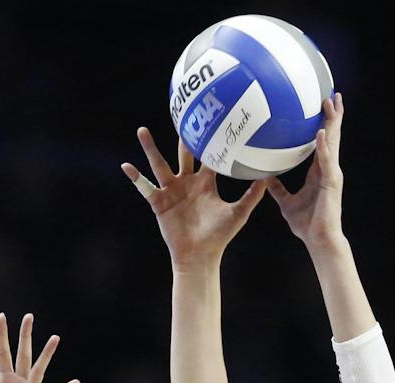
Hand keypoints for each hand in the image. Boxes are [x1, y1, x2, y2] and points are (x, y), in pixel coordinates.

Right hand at [122, 128, 265, 270]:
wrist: (201, 256)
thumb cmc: (219, 237)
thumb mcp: (239, 213)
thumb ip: (252, 194)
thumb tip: (268, 175)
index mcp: (205, 184)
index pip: (207, 157)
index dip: (208, 140)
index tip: (210, 119)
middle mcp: (187, 183)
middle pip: (182, 155)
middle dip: (181, 137)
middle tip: (180, 115)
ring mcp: (171, 192)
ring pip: (159, 165)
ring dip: (150, 148)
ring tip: (142, 131)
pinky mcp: (159, 203)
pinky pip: (145, 187)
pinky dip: (136, 178)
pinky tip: (126, 166)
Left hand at [267, 94, 346, 249]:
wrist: (319, 240)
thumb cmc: (306, 224)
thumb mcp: (286, 203)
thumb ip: (278, 189)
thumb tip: (264, 178)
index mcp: (319, 172)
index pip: (322, 143)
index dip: (324, 125)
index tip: (323, 107)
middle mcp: (328, 169)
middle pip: (331, 137)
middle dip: (333, 116)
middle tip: (333, 94)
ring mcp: (331, 175)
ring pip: (332, 143)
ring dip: (332, 123)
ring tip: (331, 104)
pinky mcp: (331, 183)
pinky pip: (325, 161)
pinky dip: (322, 147)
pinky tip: (319, 134)